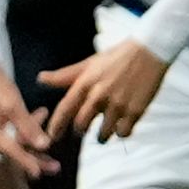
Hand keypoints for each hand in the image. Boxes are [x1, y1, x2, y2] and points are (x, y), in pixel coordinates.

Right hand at [0, 62, 57, 178]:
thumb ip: (29, 127)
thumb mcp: (14, 105)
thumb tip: (45, 146)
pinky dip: (24, 134)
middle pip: (12, 151)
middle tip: (56, 167)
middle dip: (34, 157)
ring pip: (13, 145)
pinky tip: (39, 119)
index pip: (9, 149)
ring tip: (51, 146)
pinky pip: (9, 138)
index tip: (39, 173)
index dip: (26, 161)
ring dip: (32, 143)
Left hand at [42, 38, 169, 145]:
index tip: (52, 137)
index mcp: (85, 82)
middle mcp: (99, 95)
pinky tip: (122, 126)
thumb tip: (40, 79)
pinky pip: (123, 133)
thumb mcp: (88, 64)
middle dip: (81, 130)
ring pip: (103, 134)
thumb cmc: (115, 58)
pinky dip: (121, 132)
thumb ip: (64, 76)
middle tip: (84, 129)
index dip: (56, 126)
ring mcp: (118, 104)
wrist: (149, 51)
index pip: (64, 109)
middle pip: (81, 125)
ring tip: (104, 132)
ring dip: (101, 136)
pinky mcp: (136, 110)